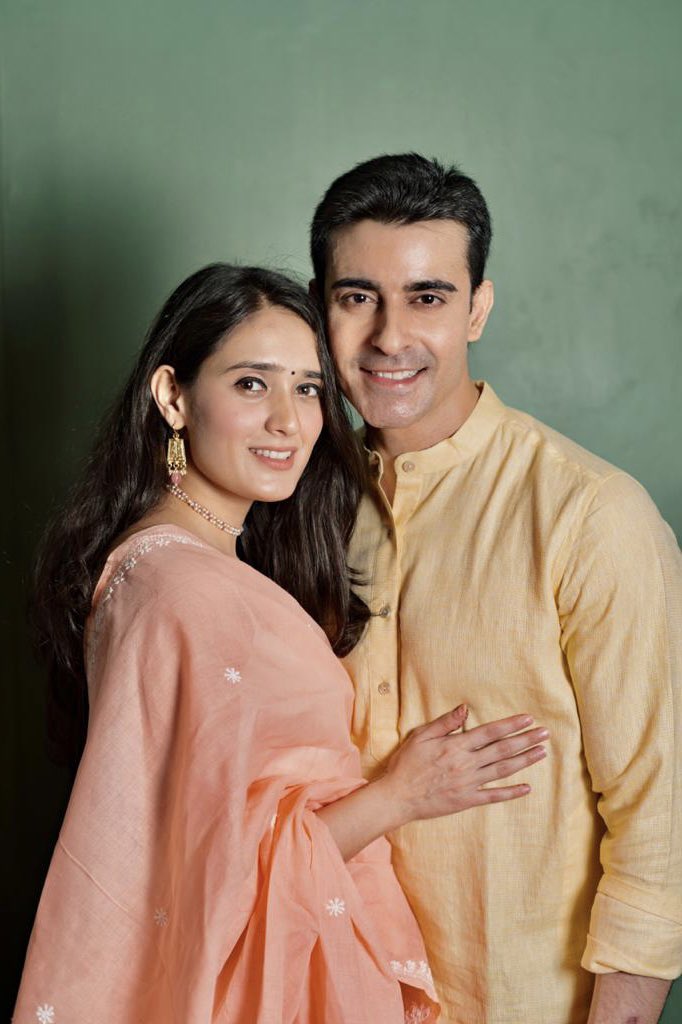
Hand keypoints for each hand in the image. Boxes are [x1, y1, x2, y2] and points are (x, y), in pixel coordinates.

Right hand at [379, 706, 547, 823]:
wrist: (398, 796)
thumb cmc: (406, 764)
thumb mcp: (421, 736)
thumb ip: (445, 723)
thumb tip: (465, 709)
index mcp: (457, 746)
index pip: (490, 732)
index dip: (511, 725)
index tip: (529, 719)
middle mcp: (467, 764)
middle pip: (502, 749)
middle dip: (525, 740)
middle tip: (545, 733)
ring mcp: (469, 783)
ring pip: (503, 770)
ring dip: (524, 761)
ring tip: (541, 753)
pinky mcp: (467, 800)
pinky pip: (493, 796)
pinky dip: (511, 792)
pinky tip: (527, 788)